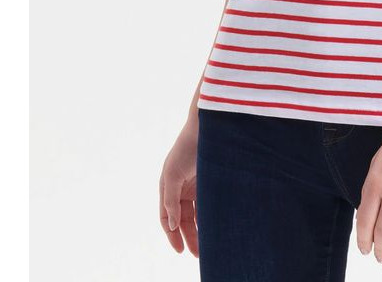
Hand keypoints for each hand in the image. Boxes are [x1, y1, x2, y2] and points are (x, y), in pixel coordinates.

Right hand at [159, 120, 198, 255]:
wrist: (208, 127)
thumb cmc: (187, 147)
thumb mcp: (173, 174)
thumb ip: (171, 200)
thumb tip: (172, 224)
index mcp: (167, 186)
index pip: (166, 218)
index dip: (171, 235)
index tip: (180, 250)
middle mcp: (180, 188)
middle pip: (182, 219)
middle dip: (188, 236)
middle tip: (196, 255)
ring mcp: (195, 184)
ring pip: (196, 214)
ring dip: (199, 229)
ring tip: (207, 248)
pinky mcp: (210, 181)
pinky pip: (207, 204)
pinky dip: (209, 216)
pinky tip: (214, 228)